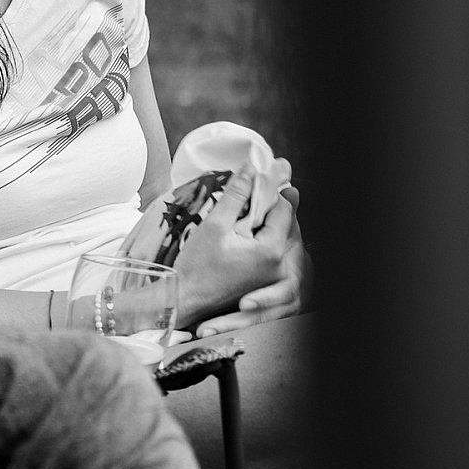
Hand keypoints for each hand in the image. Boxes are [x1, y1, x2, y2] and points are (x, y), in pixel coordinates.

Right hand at [174, 168, 291, 325]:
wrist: (185, 299)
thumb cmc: (197, 266)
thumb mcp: (216, 224)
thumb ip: (236, 194)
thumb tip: (251, 168)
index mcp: (271, 249)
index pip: (283, 208)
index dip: (269, 190)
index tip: (252, 180)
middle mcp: (279, 264)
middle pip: (283, 221)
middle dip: (268, 204)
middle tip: (248, 192)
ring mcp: (273, 274)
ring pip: (276, 234)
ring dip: (263, 219)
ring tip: (241, 212)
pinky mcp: (264, 279)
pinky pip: (270, 249)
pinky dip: (259, 236)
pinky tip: (240, 232)